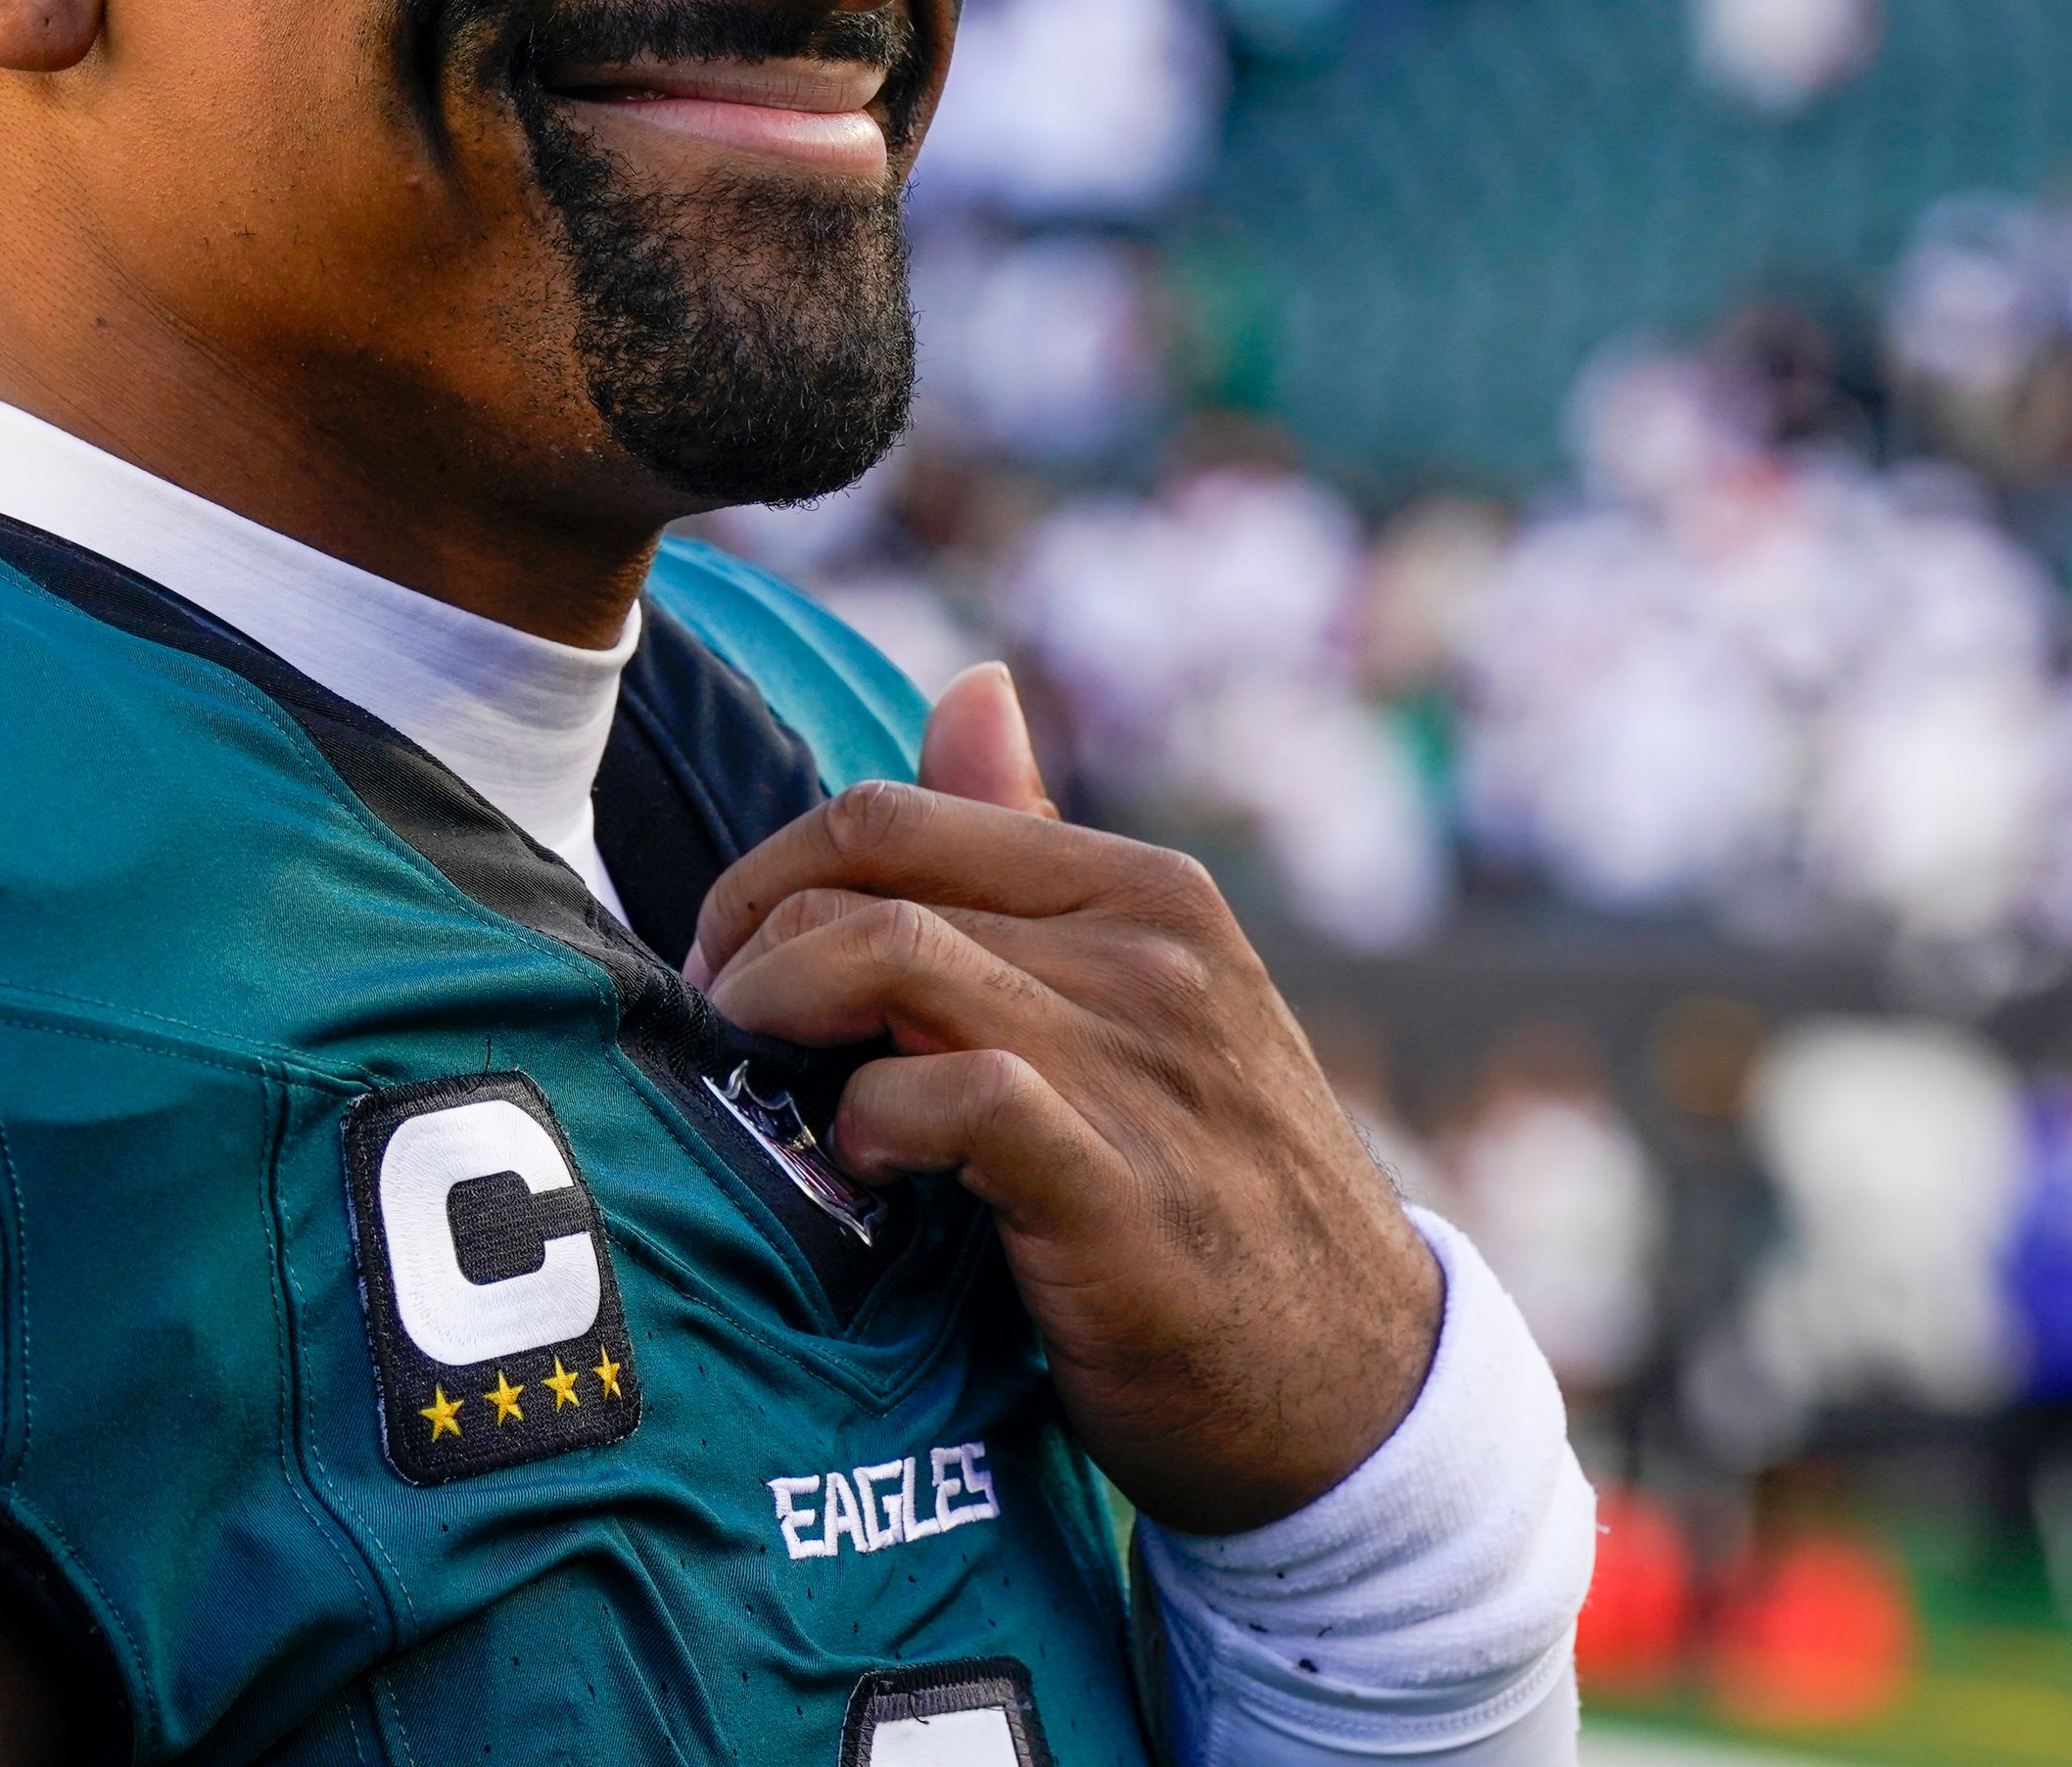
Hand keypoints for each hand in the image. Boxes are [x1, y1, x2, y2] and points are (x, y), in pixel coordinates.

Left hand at [689, 665, 1443, 1536]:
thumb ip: (1036, 847)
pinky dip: (871, 1119)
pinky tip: (864, 1165)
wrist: (1357, 1386)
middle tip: (714, 1033)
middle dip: (744, 948)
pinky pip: (954, 1095)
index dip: (766, 879)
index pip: (893, 814)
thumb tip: (970, 683)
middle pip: (865, 880)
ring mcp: (1138, 1063)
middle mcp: (1148, 952)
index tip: (721, 963)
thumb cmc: (1212, 1187)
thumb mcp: (1144, 995)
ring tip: (765, 1087)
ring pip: (889, 961)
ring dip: (781, 1020)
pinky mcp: (1119, 1186)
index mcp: (1143, 889)